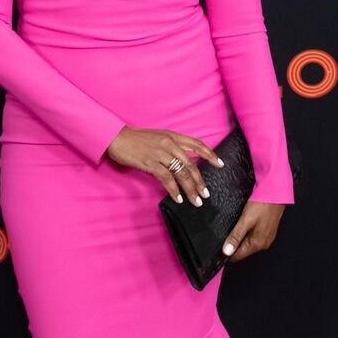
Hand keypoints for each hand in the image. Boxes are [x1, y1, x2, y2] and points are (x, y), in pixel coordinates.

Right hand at [105, 125, 224, 204]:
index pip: (197, 144)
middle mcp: (169, 144)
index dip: (210, 154)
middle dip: (200, 181)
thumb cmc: (136, 139)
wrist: (117, 138)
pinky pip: (166, 179)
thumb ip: (171, 147)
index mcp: (172, 136)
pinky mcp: (150, 163)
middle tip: (206, 193)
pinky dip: (174, 190)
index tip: (220, 164)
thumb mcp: (158, 138)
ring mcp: (160, 153)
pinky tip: (179, 199)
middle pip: (191, 164)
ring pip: (181, 173)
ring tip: (196, 201)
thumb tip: (184, 161)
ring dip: (190, 189)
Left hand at [222, 198, 284, 262]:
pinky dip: (246, 234)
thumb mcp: (245, 220)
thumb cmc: (262, 205)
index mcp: (258, 244)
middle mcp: (263, 244)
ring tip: (237, 226)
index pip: (238, 256)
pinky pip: (252, 238)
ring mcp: (266, 239)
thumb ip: (236, 236)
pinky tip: (244, 225)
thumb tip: (227, 252)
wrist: (275, 194)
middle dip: (233, 244)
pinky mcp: (266, 233)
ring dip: (239, 238)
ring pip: (247, 244)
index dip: (227, 252)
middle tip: (228, 231)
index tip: (219, 245)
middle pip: (242, 251)